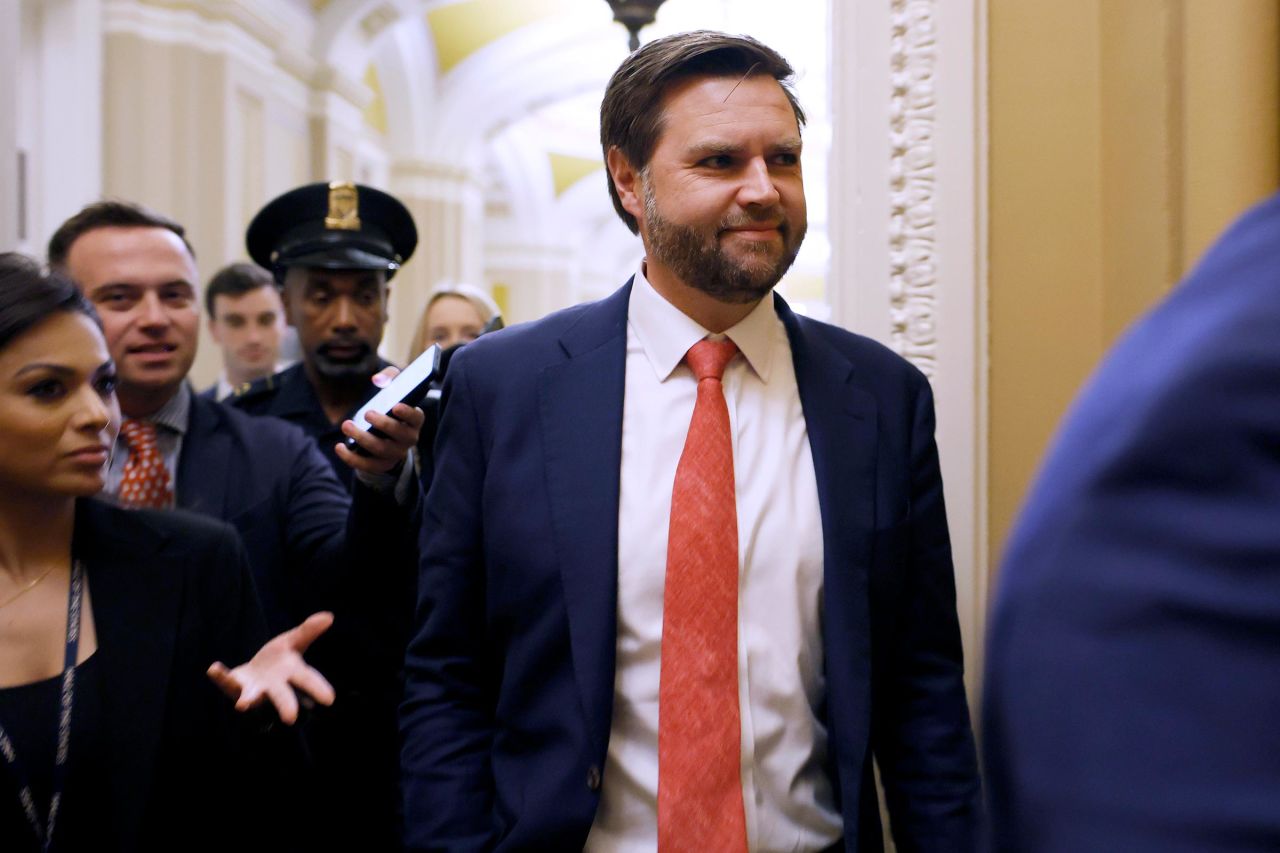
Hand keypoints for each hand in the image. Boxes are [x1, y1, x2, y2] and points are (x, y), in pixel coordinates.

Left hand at [207, 611, 335, 724]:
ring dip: (247, 699)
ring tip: (242, 705)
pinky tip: (213, 668)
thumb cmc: (280, 661)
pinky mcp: (234, 685)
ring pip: (251, 697)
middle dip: (285, 706)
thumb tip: (329, 616)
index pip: (307, 680)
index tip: (329, 699)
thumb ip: (308, 631)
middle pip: (281, 697)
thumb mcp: (293, 643)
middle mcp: (274, 686)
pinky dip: (219, 675)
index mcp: (291, 674)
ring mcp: (253, 689)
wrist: (256, 674)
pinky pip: (225, 681)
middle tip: (290, 719)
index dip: (318, 689)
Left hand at [335, 366, 425, 474]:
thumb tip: (377, 380)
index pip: (416, 418)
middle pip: (399, 435)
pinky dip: (352, 458)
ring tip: (346, 425)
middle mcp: (408, 439)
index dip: (408, 413)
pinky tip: (339, 447)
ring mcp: (395, 454)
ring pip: (381, 449)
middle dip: (383, 424)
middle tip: (367, 412)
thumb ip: (389, 378)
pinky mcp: (381, 465)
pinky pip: (367, 465)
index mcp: (414, 421)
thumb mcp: (395, 389)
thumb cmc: (390, 407)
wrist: (388, 436)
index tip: (396, 406)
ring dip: (362, 438)